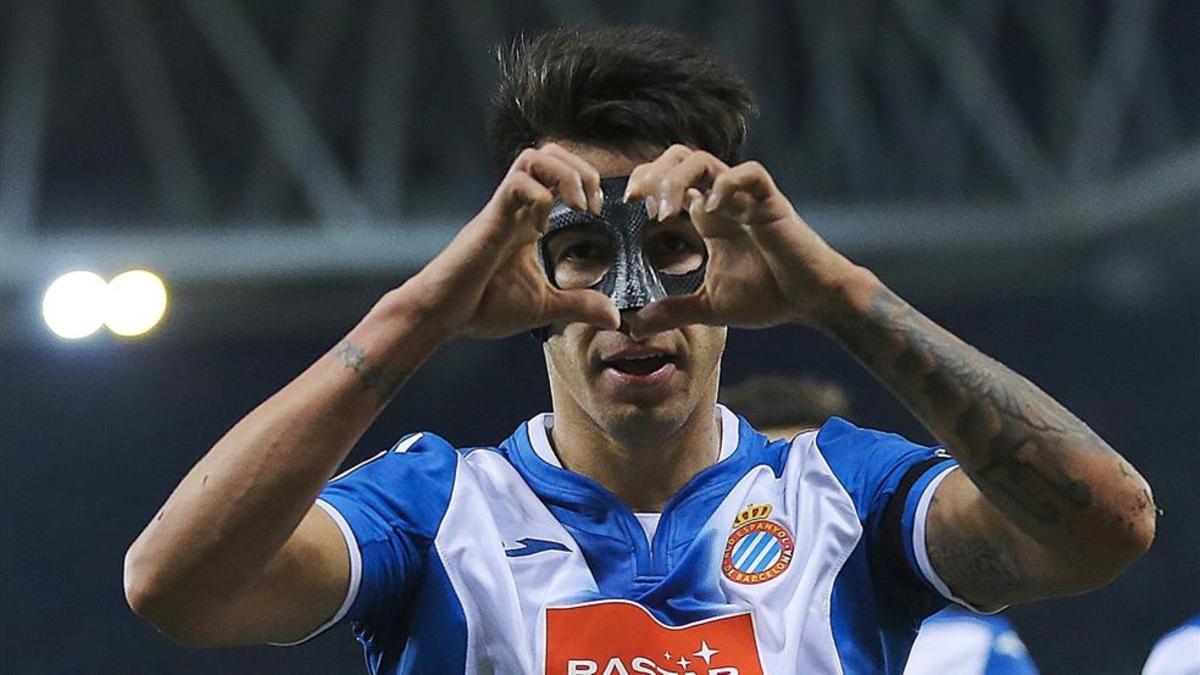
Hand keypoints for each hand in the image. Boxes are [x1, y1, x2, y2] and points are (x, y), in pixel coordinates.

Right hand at [398, 143, 619, 338]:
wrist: (441, 315)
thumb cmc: (483, 306)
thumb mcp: (545, 307)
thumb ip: (579, 305)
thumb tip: (615, 316)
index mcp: (529, 219)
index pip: (558, 172)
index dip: (586, 181)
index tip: (598, 213)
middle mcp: (516, 207)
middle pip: (549, 152)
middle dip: (581, 169)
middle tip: (592, 206)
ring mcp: (502, 210)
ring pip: (532, 157)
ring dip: (565, 174)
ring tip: (577, 207)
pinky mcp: (489, 221)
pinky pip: (516, 185)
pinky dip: (539, 197)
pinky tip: (542, 228)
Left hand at [622, 145, 862, 337]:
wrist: (813, 301)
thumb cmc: (770, 296)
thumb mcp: (710, 307)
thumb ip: (674, 311)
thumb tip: (634, 326)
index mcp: (708, 216)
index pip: (669, 178)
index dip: (645, 183)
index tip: (628, 205)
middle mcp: (724, 200)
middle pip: (681, 157)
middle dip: (654, 172)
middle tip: (637, 200)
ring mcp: (747, 198)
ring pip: (706, 160)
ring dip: (678, 179)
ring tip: (664, 212)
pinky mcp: (772, 203)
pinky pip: (749, 174)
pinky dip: (727, 184)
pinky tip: (711, 209)